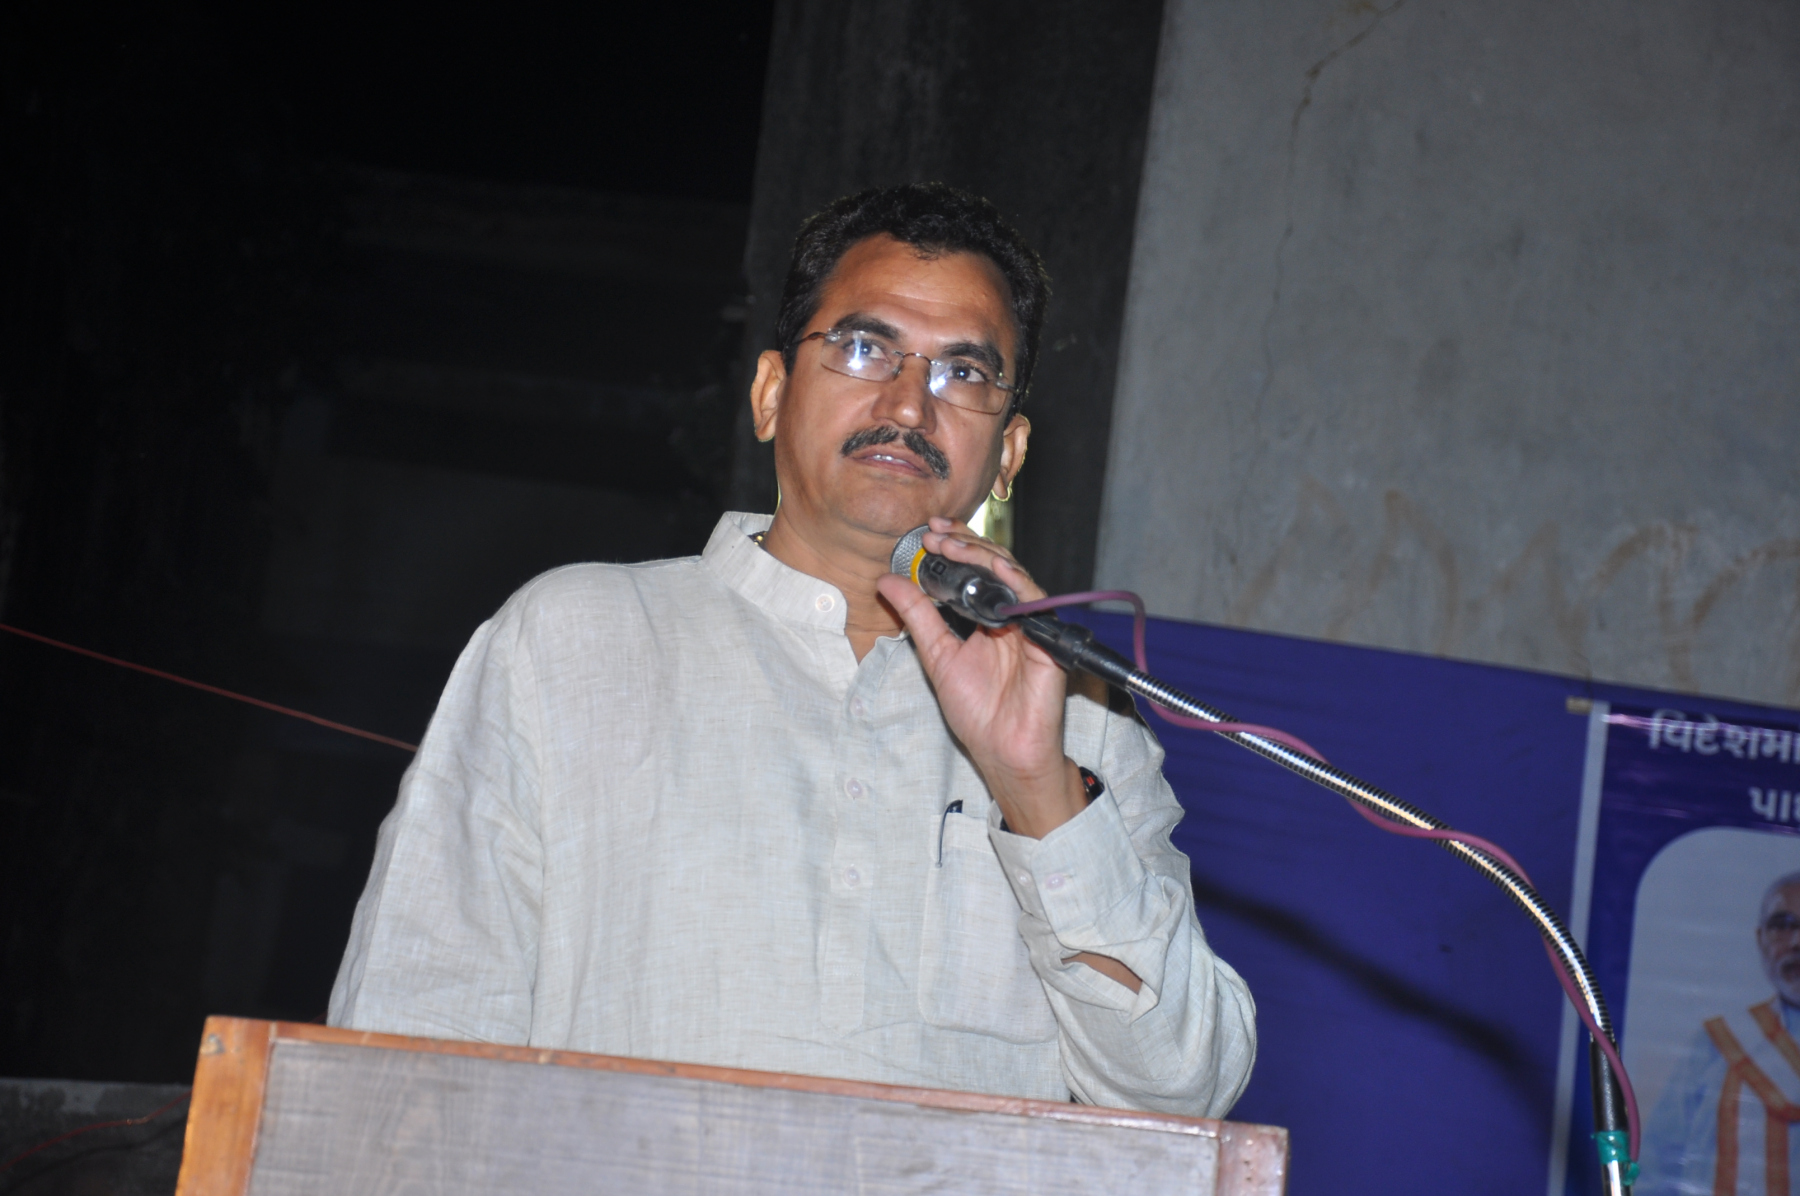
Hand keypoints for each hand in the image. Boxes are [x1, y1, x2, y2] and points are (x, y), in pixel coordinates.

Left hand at [875, 516, 1087, 838]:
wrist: (1003, 749)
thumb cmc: (977, 710)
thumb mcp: (936, 655)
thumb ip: (916, 616)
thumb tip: (887, 581)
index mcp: (985, 616)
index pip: (972, 569)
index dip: (954, 547)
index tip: (927, 534)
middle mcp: (1009, 614)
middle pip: (992, 564)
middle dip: (965, 544)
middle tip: (936, 534)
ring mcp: (1030, 624)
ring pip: (1012, 574)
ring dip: (983, 555)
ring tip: (954, 545)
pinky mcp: (1047, 638)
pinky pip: (1035, 601)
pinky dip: (1016, 581)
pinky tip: (994, 567)